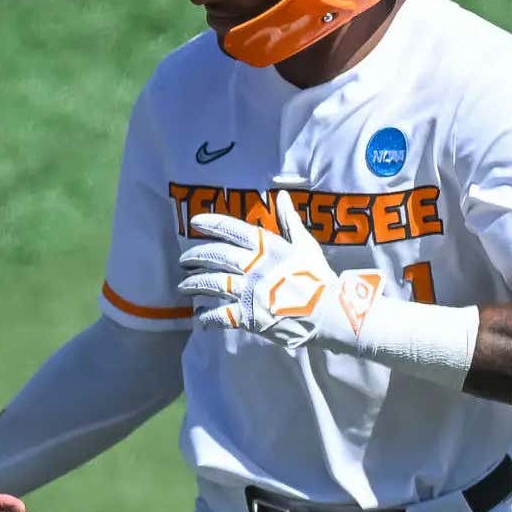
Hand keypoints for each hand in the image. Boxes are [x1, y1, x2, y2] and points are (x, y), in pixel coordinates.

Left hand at [177, 189, 383, 350]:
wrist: (328, 312)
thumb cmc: (318, 277)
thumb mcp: (306, 244)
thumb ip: (289, 220)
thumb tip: (281, 194)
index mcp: (266, 248)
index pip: (233, 230)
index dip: (213, 223)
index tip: (195, 222)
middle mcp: (252, 267)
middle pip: (216, 257)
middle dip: (196, 256)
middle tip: (183, 259)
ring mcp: (248, 292)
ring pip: (212, 284)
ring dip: (194, 284)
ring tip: (183, 286)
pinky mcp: (248, 316)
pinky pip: (221, 315)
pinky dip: (208, 317)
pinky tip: (200, 317)